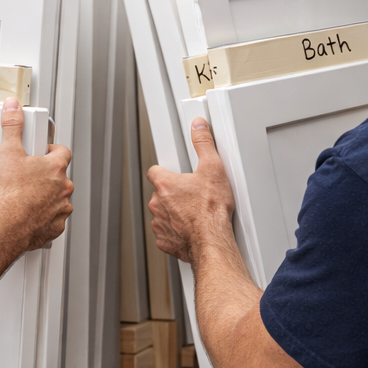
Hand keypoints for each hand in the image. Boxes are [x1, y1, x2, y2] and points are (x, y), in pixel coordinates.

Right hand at [0, 99, 73, 252]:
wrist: (8, 225)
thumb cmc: (11, 194)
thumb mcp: (8, 153)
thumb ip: (12, 126)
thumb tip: (13, 108)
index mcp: (56, 168)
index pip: (63, 152)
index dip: (52, 151)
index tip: (42, 153)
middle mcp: (64, 188)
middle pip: (60, 176)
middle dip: (47, 176)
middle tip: (28, 177)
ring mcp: (61, 208)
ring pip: (58, 198)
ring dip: (47, 197)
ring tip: (27, 197)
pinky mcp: (56, 226)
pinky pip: (54, 218)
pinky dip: (44, 216)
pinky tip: (29, 214)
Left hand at [149, 117, 235, 262]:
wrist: (212, 240)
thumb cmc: (211, 211)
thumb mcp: (212, 168)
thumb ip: (203, 144)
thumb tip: (198, 127)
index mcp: (165, 184)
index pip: (155, 171)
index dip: (165, 172)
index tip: (175, 174)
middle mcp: (157, 204)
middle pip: (160, 193)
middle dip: (174, 194)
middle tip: (192, 195)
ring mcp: (160, 224)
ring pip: (163, 214)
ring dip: (175, 213)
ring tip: (194, 212)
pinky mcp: (165, 241)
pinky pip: (167, 233)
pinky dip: (177, 231)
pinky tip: (192, 228)